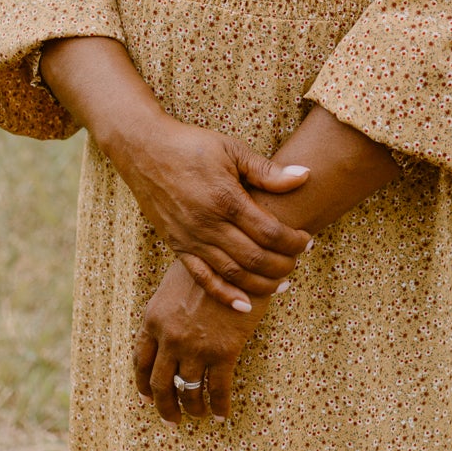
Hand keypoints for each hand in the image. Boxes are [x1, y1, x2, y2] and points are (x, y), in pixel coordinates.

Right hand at [110, 112, 311, 309]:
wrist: (144, 150)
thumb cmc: (192, 146)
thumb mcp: (232, 150)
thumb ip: (268, 170)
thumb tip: (305, 176)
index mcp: (226, 198)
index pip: (270, 232)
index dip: (294, 241)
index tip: (307, 240)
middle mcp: (208, 224)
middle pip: (255, 258)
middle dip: (283, 265)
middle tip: (298, 261)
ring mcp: (191, 238)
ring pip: (232, 273)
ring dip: (261, 284)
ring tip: (281, 284)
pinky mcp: (177, 246)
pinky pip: (203, 278)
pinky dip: (225, 295)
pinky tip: (245, 305)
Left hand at [133, 259, 270, 424]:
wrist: (238, 260)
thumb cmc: (209, 266)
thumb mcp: (174, 284)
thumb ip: (166, 311)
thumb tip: (166, 330)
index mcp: (153, 319)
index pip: (140, 360)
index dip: (142, 383)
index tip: (146, 398)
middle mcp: (169, 337)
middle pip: (159, 383)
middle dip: (164, 405)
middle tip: (171, 419)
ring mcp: (195, 347)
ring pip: (187, 391)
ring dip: (192, 408)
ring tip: (198, 416)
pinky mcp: (223, 352)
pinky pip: (217, 390)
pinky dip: (218, 406)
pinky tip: (221, 415)